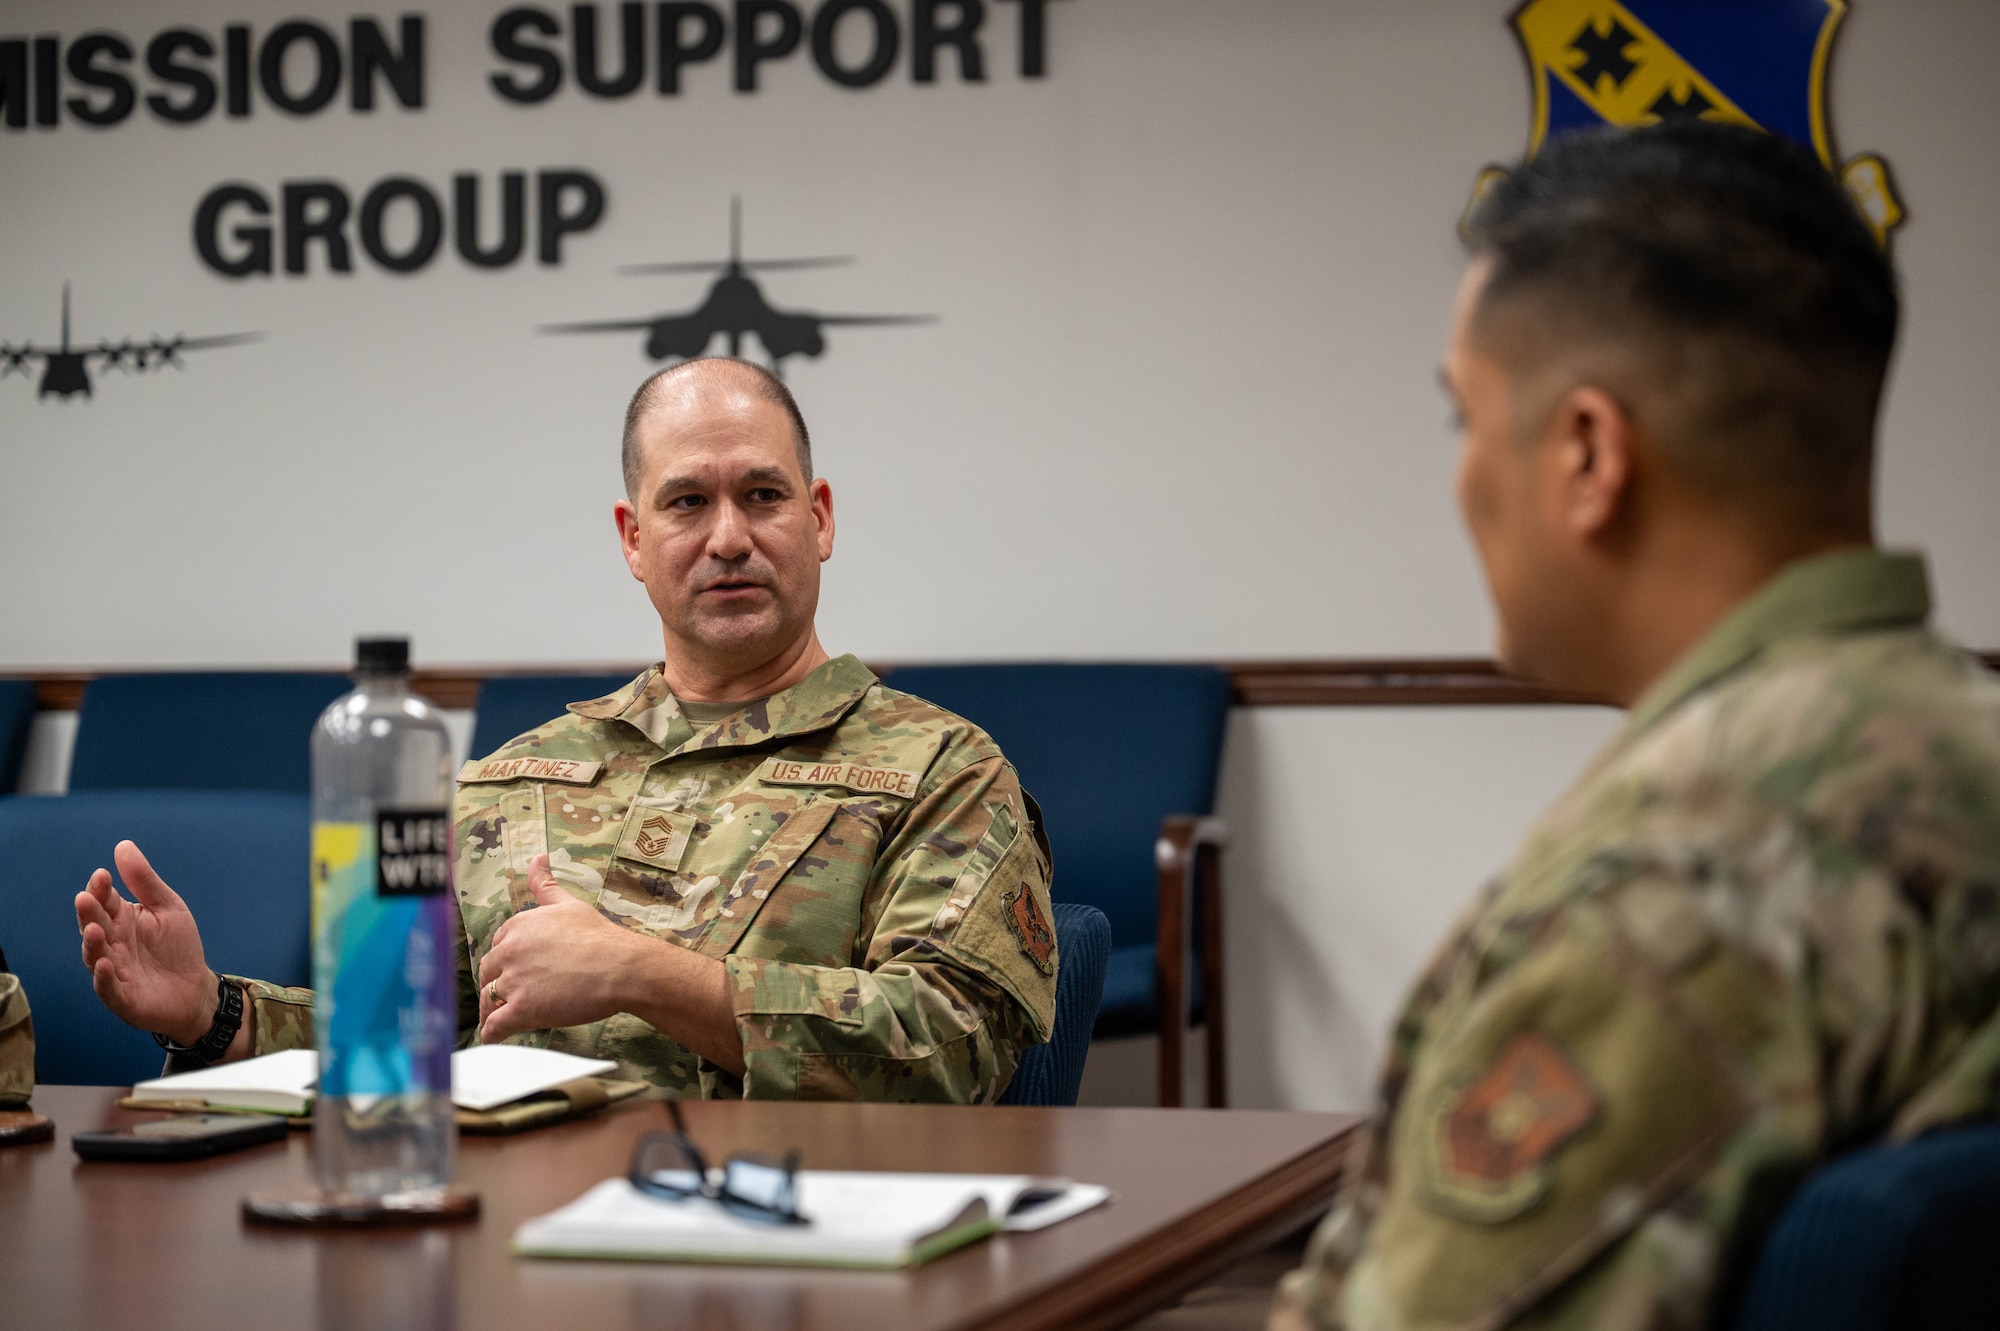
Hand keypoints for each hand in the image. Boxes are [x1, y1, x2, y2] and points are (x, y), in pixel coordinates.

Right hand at [75, 841, 217, 1044]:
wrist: (195, 989)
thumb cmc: (177, 946)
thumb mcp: (168, 908)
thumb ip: (145, 881)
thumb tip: (123, 846)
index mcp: (121, 920)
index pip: (104, 901)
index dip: (100, 890)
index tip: (102, 875)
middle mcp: (111, 944)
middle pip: (94, 926)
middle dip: (89, 913)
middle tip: (86, 898)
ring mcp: (113, 971)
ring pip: (95, 956)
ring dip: (92, 944)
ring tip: (94, 929)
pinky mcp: (122, 998)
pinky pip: (107, 988)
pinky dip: (103, 978)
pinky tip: (104, 965)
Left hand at [477, 854, 640, 1042]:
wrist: (622, 966)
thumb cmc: (601, 936)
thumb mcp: (570, 905)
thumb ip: (546, 885)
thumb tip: (538, 858)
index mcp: (518, 926)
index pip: (497, 945)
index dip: (506, 961)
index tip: (517, 970)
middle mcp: (510, 951)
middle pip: (488, 973)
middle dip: (496, 985)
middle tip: (510, 997)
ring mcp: (514, 981)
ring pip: (488, 1000)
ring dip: (492, 1011)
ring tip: (502, 1019)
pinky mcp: (522, 1009)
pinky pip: (494, 1027)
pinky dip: (492, 1034)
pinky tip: (496, 1037)